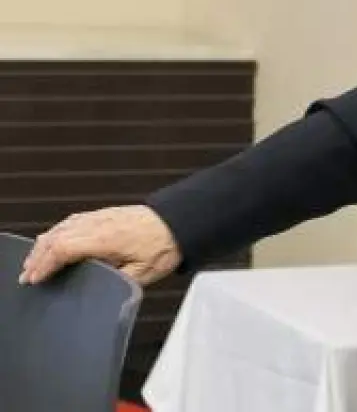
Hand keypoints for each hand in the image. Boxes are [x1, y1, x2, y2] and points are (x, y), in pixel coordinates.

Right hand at [18, 205, 181, 286]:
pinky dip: (56, 232)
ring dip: (44, 245)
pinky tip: (52, 241)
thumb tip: (100, 291)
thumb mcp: (143, 273)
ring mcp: (100, 216)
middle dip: (38, 258)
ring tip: (34, 263)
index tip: (34, 279)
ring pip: (61, 227)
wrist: (180, 221)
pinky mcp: (104, 214)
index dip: (45, 264)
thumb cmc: (165, 246)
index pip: (63, 248)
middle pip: (56, 237)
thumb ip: (118, 281)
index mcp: (105, 238)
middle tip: (28, 276)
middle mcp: (98, 224)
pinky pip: (72, 221)